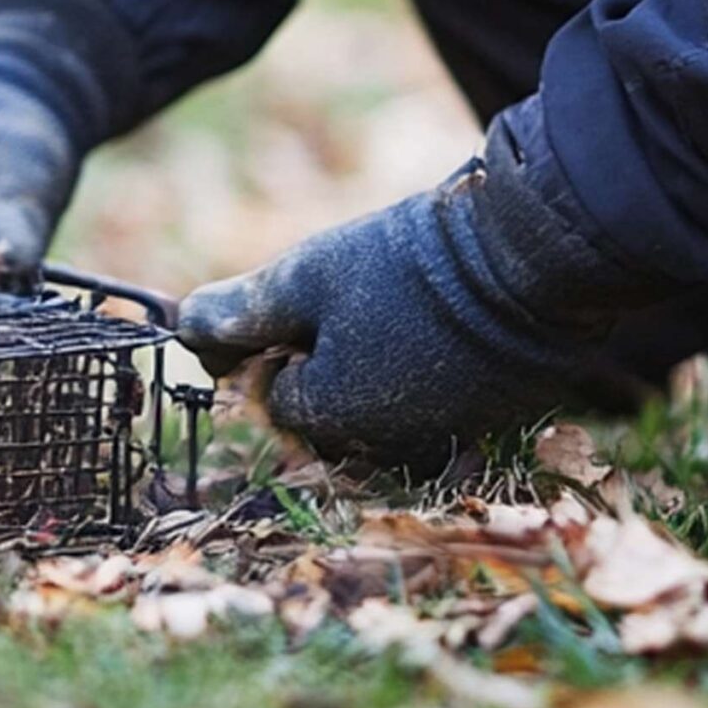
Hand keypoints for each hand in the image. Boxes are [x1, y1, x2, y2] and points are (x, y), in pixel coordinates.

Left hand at [176, 107, 659, 470]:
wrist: (528, 260)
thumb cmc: (403, 265)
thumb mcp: (306, 276)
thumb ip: (241, 312)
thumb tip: (179, 331)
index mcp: (334, 419)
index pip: (274, 400)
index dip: (272, 347)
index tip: (293, 303)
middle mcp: (386, 447)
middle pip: (326, 415)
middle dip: (317, 364)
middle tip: (340, 301)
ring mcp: (443, 436)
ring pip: (378, 413)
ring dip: (367, 369)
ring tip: (387, 306)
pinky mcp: (489, 416)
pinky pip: (431, 404)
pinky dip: (419, 370)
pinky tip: (429, 321)